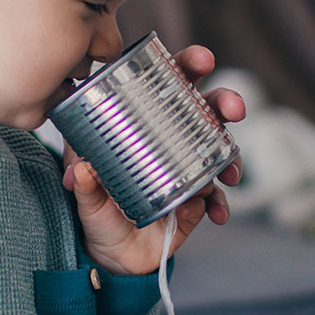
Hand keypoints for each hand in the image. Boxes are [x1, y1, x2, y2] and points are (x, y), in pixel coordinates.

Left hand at [66, 44, 244, 277]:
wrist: (111, 253)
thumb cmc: (95, 205)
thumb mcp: (84, 194)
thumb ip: (83, 184)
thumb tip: (80, 172)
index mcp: (144, 123)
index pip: (169, 84)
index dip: (188, 66)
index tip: (203, 60)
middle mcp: (172, 140)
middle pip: (206, 109)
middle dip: (225, 102)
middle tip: (234, 109)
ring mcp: (189, 169)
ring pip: (220, 151)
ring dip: (231, 158)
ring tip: (229, 173)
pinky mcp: (198, 201)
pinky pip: (216, 198)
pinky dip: (220, 204)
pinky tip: (215, 214)